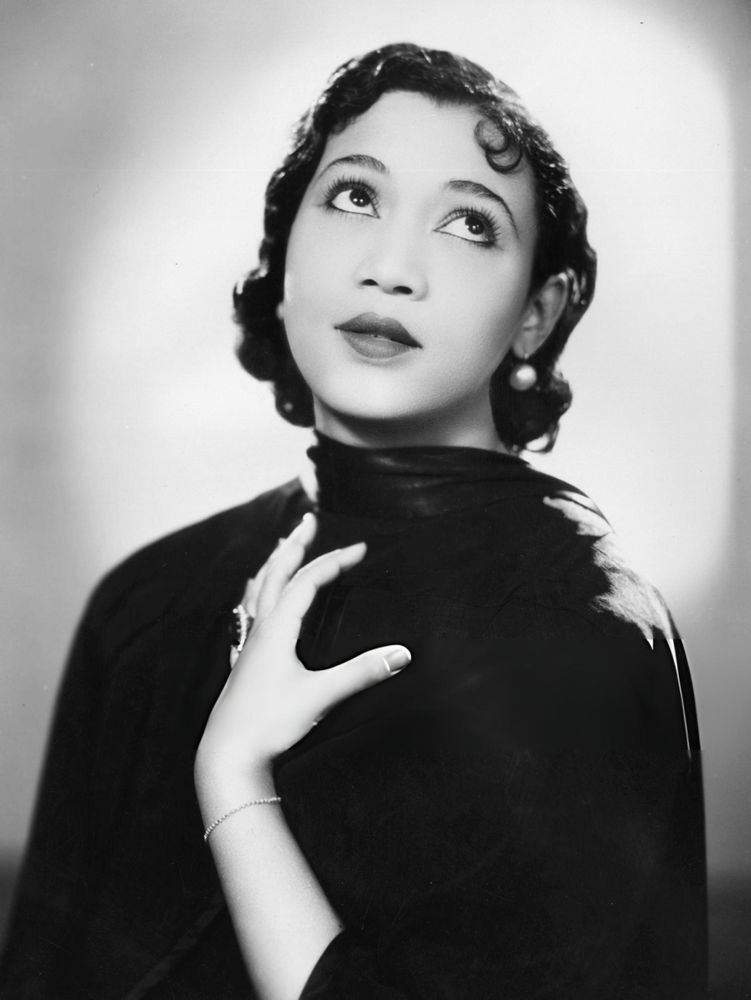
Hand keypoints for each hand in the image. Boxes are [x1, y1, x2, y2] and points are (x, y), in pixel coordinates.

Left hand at [195, 513, 409, 787]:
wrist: (228, 755)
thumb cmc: (269, 724)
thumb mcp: (321, 697)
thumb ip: (362, 672)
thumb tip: (403, 653)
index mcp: (277, 629)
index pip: (307, 582)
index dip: (334, 561)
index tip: (361, 548)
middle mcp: (259, 630)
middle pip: (276, 574)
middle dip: (294, 546)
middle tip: (308, 521)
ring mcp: (248, 645)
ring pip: (258, 591)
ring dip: (273, 564)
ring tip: (282, 548)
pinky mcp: (243, 662)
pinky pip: (248, 614)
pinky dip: (256, 594)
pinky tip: (255, 600)